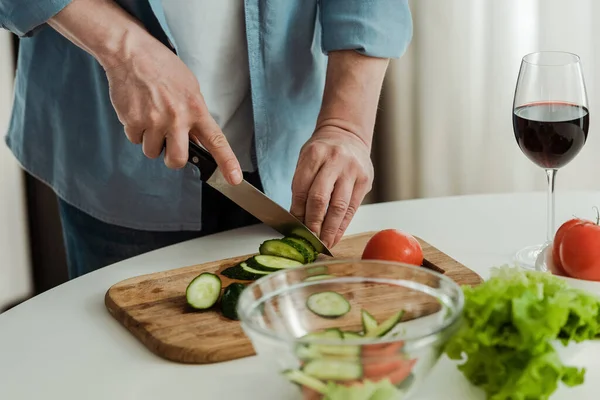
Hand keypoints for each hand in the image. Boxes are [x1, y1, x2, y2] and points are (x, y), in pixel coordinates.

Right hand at [47, 0, 241, 184]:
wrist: (131, 53)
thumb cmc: (162, 68)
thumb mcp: (189, 87)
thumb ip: (194, 115)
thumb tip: (196, 139)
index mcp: (196, 109)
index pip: (216, 141)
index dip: (227, 162)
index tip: (234, 179)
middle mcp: (177, 118)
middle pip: (177, 160)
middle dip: (172, 159)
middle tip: (169, 146)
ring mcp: (154, 121)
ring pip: (152, 152)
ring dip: (151, 141)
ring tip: (150, 117)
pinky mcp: (133, 121)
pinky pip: (135, 140)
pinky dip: (136, 130)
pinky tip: (137, 111)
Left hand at [290, 126, 372, 247]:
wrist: (347, 134)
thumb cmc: (322, 151)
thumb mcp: (306, 159)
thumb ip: (302, 185)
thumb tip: (298, 218)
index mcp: (315, 154)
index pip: (302, 189)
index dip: (298, 211)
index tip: (295, 228)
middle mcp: (335, 161)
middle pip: (320, 199)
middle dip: (313, 223)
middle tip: (309, 240)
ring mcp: (352, 171)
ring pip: (339, 206)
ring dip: (330, 229)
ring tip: (323, 244)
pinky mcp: (365, 180)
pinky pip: (352, 208)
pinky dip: (343, 225)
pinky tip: (336, 236)